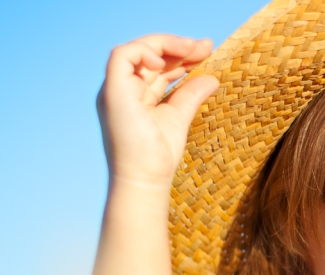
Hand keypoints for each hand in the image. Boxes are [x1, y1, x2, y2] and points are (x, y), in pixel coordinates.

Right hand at [97, 35, 218, 186]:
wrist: (145, 179)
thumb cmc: (158, 157)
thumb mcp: (179, 117)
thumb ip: (191, 95)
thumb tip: (212, 77)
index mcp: (136, 95)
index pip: (157, 66)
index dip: (180, 55)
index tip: (206, 50)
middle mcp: (123, 89)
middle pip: (148, 55)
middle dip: (177, 46)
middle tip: (206, 45)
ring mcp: (115, 90)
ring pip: (135, 49)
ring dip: (165, 44)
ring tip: (193, 48)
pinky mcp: (113, 92)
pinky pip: (122, 56)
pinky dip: (144, 51)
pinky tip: (166, 62)